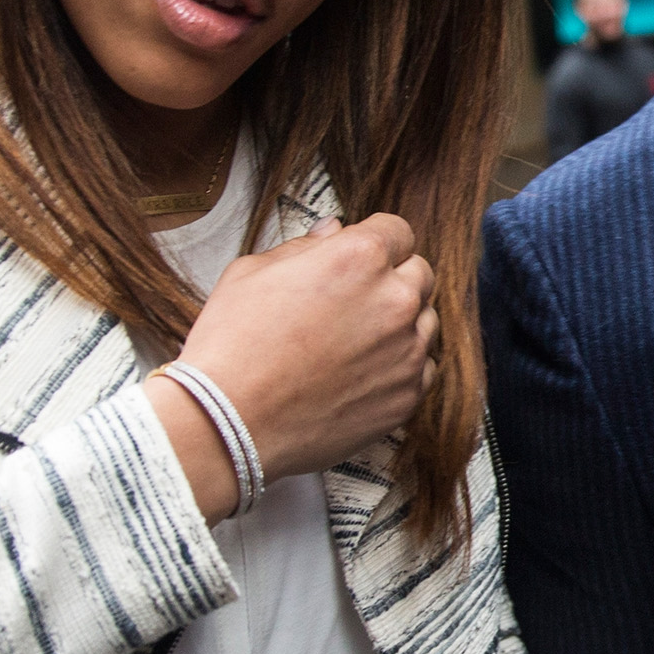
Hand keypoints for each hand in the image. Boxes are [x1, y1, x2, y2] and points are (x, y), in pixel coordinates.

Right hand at [141, 213, 435, 517]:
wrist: (228, 422)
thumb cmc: (232, 345)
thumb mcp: (253, 271)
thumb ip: (304, 246)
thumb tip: (332, 231)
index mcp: (360, 257)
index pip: (397, 232)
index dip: (375, 243)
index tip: (359, 259)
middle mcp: (394, 300)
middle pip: (419, 275)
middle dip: (392, 280)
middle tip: (352, 302)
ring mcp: (406, 352)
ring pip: (425, 322)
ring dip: (399, 324)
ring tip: (352, 342)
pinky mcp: (406, 397)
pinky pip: (421, 370)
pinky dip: (400, 368)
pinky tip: (361, 374)